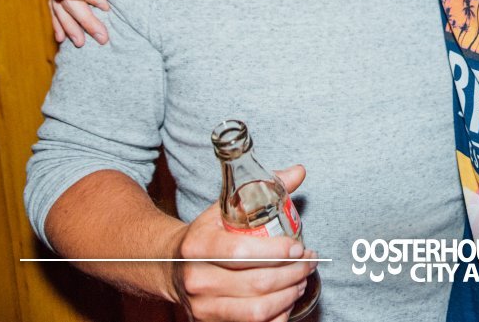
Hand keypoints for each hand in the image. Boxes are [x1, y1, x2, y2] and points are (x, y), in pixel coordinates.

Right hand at [171, 166, 317, 321]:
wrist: (169, 265)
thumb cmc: (206, 234)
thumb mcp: (225, 207)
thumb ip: (263, 189)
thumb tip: (299, 171)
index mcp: (198, 246)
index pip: (242, 252)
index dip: (276, 252)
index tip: (299, 247)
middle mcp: (197, 278)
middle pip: (256, 283)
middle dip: (293, 273)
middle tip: (309, 262)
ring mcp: (202, 306)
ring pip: (256, 310)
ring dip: (288, 295)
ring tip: (301, 279)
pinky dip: (277, 315)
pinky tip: (287, 299)